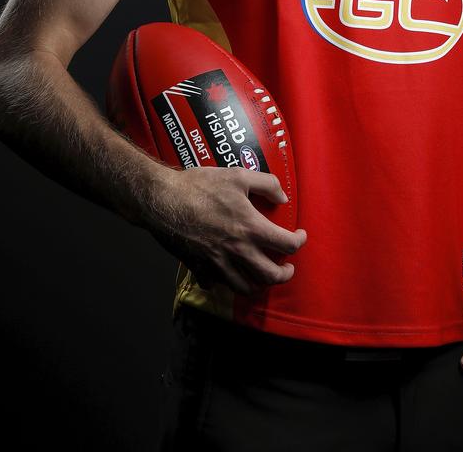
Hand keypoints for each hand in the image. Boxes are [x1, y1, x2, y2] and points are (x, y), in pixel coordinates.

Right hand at [144, 165, 307, 296]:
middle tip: (287, 267)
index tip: (300, 235)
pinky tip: (229, 273)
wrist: (162, 200)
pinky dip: (226, 284)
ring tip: (262, 274)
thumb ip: (267, 184)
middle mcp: (237, 251)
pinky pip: (216, 285)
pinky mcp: (198, 268)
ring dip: (259, 284)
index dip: (300, 242)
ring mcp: (217, 263)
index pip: (286, 245)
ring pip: (245, 288)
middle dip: (284, 274)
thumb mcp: (238, 175)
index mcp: (250, 228)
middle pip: (270, 277)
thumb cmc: (199, 186)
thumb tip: (283, 197)